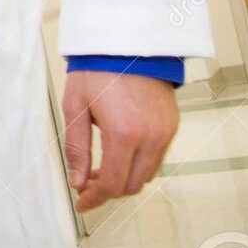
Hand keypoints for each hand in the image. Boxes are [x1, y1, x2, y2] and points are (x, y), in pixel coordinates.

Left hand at [61, 70, 178, 211]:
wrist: (127, 44)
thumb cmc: (96, 71)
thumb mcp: (75, 108)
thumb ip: (77, 148)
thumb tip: (77, 182)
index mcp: (124, 134)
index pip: (113, 183)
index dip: (95, 199)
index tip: (81, 203)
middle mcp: (151, 137)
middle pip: (132, 184)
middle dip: (108, 190)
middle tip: (86, 184)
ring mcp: (166, 132)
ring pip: (147, 173)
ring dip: (124, 178)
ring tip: (99, 168)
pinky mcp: (172, 125)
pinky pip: (156, 157)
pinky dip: (138, 163)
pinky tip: (118, 153)